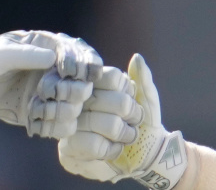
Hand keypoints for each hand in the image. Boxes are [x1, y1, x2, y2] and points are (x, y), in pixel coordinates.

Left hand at [0, 31, 101, 137]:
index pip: (85, 55)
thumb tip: (53, 58)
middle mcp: (63, 73)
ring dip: (56, 111)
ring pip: (76, 109)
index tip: (66, 72)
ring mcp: (58, 95)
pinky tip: (33, 120)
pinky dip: (51, 127)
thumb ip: (26, 54)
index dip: (82, 65)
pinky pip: (65, 127)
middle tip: (44, 91)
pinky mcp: (50, 115)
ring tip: (34, 107)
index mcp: (57, 48)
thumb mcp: (2, 53)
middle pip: (85, 86)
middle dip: (67, 91)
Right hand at [59, 54, 187, 187]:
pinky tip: (113, 149)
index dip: (129, 94)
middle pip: (118, 102)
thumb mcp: (146, 101)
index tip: (133, 103)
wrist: (138, 158)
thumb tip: (137, 57)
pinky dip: (112, 150)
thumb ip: (143, 79)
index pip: (113, 77)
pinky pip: (95, 145)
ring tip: (125, 137)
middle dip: (132, 116)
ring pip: (109, 124)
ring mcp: (71, 124)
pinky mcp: (68, 149)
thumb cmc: (141, 125)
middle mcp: (78, 100)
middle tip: (133, 122)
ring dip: (125, 134)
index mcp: (95, 83)